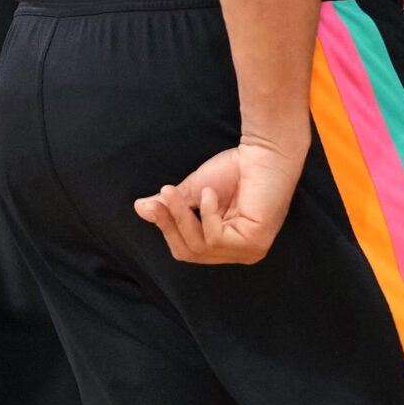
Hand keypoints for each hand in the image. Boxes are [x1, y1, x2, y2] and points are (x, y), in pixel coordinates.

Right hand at [134, 137, 304, 264]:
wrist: (264, 151)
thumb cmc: (236, 168)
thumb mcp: (194, 191)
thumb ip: (170, 205)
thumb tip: (139, 207)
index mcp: (225, 245)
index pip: (186, 249)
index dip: (166, 228)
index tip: (151, 204)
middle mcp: (238, 253)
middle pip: (189, 252)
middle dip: (172, 223)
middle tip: (163, 195)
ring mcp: (248, 251)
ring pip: (200, 247)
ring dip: (185, 216)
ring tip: (184, 191)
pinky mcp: (256, 243)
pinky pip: (216, 239)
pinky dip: (208, 214)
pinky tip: (211, 194)